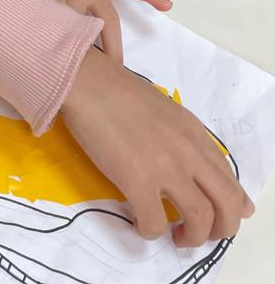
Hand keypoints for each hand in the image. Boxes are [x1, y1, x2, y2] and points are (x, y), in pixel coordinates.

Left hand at [12, 0, 170, 61]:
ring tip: (119, 72)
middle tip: (83, 81)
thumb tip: (22, 18)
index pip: (55, 19)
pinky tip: (167, 6)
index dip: (53, 42)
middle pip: (83, 25)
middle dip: (83, 52)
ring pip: (110, 18)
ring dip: (115, 45)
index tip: (52, 66)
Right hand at [62, 46, 254, 246]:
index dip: (233, 204)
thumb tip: (191, 164)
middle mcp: (187, 151)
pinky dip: (150, 232)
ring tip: (177, 237)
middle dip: (222, 228)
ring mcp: (164, 166)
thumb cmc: (115, 89)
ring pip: (200, 218)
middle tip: (204, 235)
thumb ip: (182, 136)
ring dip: (192, 237)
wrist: (86, 81)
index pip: (228, 177)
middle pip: (227, 203)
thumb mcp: (163, 109)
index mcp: (193, 132)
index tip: (224, 217)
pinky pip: (155, 223)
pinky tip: (140, 224)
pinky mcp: (136, 180)